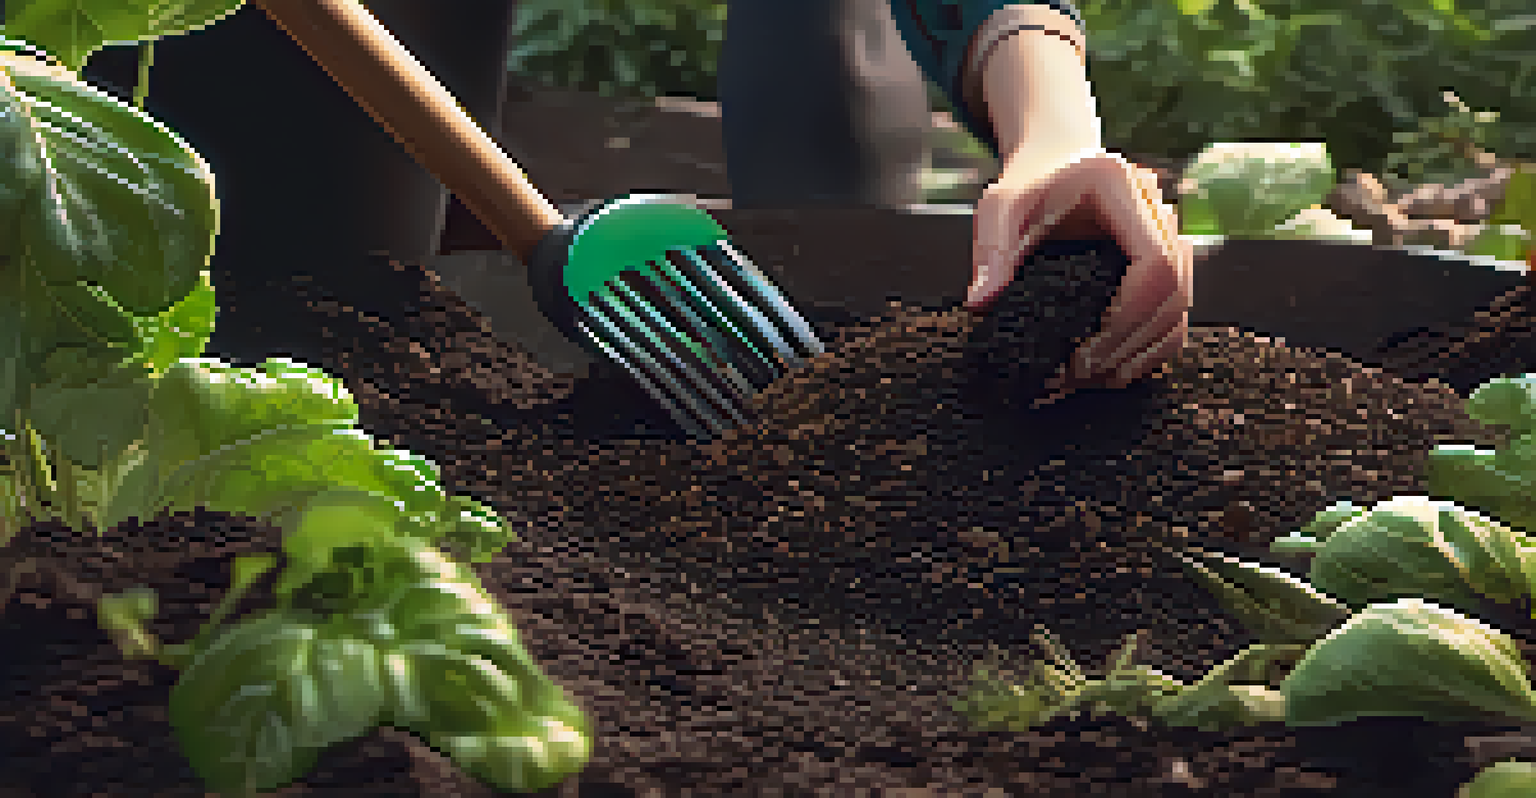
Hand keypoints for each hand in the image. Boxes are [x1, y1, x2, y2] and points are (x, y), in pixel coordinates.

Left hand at [967, 146, 1191, 407]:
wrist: (1054, 161)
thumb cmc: (1029, 181)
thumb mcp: (1001, 205)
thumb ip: (991, 249)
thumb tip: (981, 302)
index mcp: (1123, 189)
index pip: (1156, 265)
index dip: (1128, 318)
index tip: (1084, 352)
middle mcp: (1158, 213)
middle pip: (1175, 296)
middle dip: (1128, 346)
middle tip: (1075, 376)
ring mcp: (1168, 241)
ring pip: (1179, 314)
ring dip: (1139, 355)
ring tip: (1086, 379)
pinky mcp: (1163, 268)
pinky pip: (1171, 319)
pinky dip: (1146, 351)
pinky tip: (1106, 370)